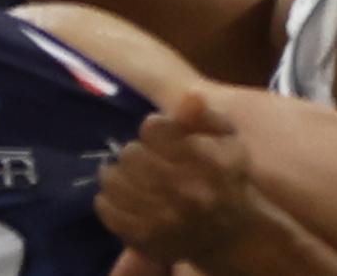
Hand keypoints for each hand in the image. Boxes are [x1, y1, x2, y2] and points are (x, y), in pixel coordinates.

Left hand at [95, 87, 263, 270]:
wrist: (229, 234)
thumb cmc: (227, 178)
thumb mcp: (229, 140)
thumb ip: (206, 116)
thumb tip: (189, 96)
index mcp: (209, 162)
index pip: (154, 129)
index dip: (154, 128)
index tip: (160, 135)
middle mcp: (186, 192)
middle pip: (131, 154)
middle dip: (137, 151)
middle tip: (145, 158)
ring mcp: (162, 220)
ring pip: (114, 180)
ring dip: (118, 173)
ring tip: (130, 174)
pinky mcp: (143, 239)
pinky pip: (107, 209)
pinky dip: (108, 198)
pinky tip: (122, 195)